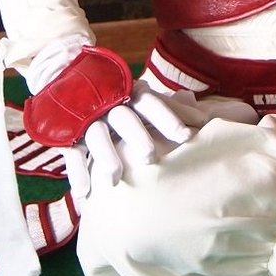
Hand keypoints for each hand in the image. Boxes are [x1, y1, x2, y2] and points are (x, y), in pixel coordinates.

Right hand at [63, 83, 206, 199]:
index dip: (168, 118)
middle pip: (124, 118)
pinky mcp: (68, 135)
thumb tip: (207, 118)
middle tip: (150, 157)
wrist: (71, 82)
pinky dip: (76, 173)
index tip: (186, 137)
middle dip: (136, 136)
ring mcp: (88, 119)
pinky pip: (71, 153)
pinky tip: (84, 194)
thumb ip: (173, 108)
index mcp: (131, 94)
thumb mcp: (144, 101)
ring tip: (114, 177)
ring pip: (96, 135)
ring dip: (105, 155)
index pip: (152, 102)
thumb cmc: (123, 102)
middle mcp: (110, 104)